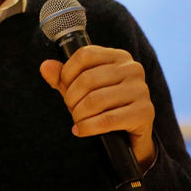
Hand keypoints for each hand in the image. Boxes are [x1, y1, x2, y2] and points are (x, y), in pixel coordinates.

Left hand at [39, 45, 154, 166]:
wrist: (129, 135)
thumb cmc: (104, 106)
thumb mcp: (81, 89)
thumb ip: (62, 77)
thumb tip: (45, 66)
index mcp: (118, 56)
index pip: (85, 55)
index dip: (67, 72)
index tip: (64, 87)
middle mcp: (133, 69)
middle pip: (88, 79)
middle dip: (71, 98)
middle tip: (70, 109)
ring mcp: (141, 90)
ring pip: (96, 100)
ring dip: (79, 114)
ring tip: (76, 120)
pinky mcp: (145, 112)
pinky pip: (107, 119)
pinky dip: (88, 127)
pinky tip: (81, 130)